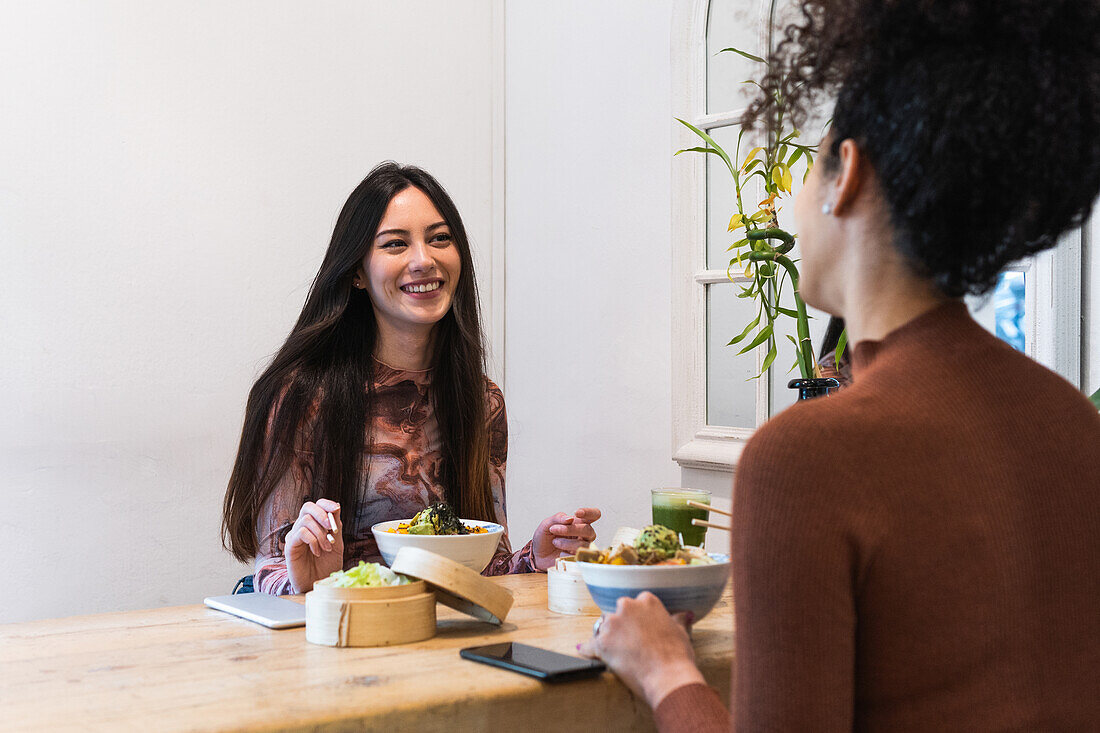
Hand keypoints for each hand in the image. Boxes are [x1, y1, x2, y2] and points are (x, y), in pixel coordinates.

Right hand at [285, 498, 343, 592]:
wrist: (319, 584)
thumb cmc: (326, 565)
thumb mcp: (337, 543)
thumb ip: (336, 526)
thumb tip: (337, 506)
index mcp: (314, 525)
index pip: (316, 505)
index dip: (326, 503)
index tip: (336, 508)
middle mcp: (302, 528)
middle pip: (307, 507)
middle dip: (322, 514)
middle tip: (332, 529)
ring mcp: (295, 537)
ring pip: (305, 520)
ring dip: (321, 533)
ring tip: (327, 547)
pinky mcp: (290, 547)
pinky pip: (300, 533)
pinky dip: (313, 540)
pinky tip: (317, 552)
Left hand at [531, 507, 600, 570]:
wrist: (537, 555)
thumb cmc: (544, 538)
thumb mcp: (546, 524)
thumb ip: (557, 518)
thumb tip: (570, 518)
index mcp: (579, 523)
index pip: (594, 515)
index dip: (589, 512)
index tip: (577, 513)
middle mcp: (584, 535)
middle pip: (588, 530)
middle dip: (571, 529)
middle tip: (554, 529)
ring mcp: (583, 547)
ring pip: (584, 544)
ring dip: (567, 543)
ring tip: (555, 542)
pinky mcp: (579, 559)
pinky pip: (579, 556)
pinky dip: (566, 554)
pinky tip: (560, 553)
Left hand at [578, 592, 705, 707]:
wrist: (668, 676)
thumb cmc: (677, 655)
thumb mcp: (681, 632)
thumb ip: (678, 620)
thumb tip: (686, 614)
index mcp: (646, 601)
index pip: (636, 604)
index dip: (638, 619)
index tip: (641, 630)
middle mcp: (626, 607)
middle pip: (617, 613)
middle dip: (621, 625)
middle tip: (630, 642)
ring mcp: (612, 624)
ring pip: (603, 627)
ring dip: (608, 637)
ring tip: (618, 653)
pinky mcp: (601, 643)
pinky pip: (589, 645)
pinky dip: (588, 649)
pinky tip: (583, 650)